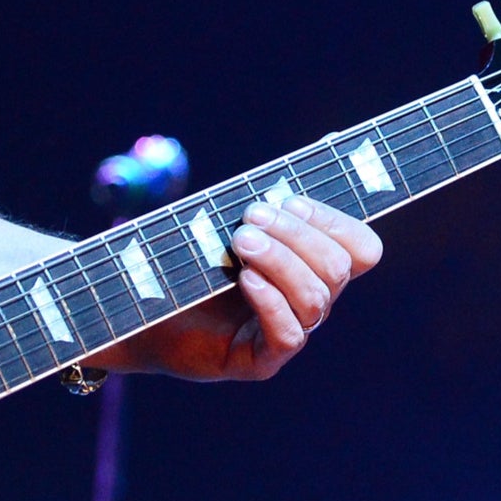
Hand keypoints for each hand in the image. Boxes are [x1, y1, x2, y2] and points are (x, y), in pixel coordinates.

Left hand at [102, 197, 381, 381]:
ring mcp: (288, 332)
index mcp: (311, 264)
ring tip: (240, 241)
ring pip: (316, 300)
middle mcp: (309, 300)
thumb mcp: (230, 214)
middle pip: (338, 269)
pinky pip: (288, 335)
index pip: (362, 249)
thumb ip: (274, 189)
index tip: (292, 201)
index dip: (337, 222)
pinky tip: (245, 278)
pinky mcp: (260, 361)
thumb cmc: (189, 256)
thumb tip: (332, 139)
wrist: (138, 307)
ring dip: (281, 261)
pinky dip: (270, 301)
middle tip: (251, 217)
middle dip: (297, 236)